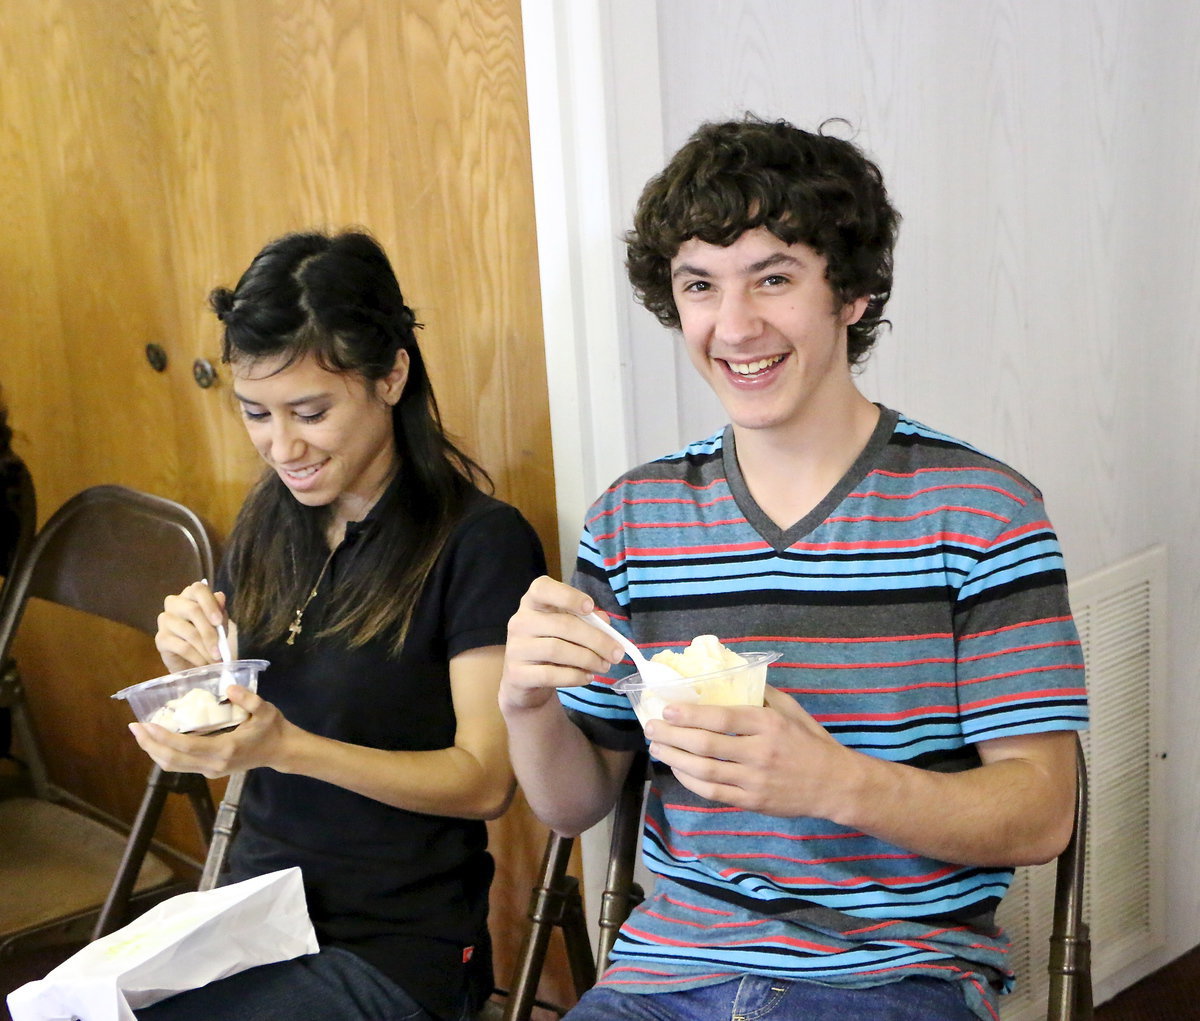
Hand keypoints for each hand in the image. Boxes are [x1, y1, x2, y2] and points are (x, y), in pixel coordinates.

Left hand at [127, 685, 290, 778]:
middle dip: (150, 745)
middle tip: (135, 727)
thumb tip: (228, 687)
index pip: (186, 746)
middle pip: (172, 760)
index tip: (146, 724)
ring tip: (142, 734)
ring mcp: (211, 770)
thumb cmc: (273, 729)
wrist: (282, 751)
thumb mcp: (266, 710)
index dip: (163, 737)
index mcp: (225, 749)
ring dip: (154, 751)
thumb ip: (248, 699)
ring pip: (173, 766)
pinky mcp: (211, 771)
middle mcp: (214, 764)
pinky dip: (166, 753)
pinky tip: (159, 740)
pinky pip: (181, 765)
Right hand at [154, 580, 228, 672]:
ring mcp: (165, 620)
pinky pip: (182, 647)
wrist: (195, 659)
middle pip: (193, 611)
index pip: (198, 589)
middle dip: (210, 633)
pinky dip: (197, 657)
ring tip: (216, 660)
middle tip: (220, 651)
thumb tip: (220, 597)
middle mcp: (174, 603)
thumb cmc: (208, 635)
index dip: (209, 604)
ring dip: (205, 649)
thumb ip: (220, 611)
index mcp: (190, 594)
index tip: (218, 621)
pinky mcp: (160, 638)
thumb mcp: (219, 623)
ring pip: (189, 632)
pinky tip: (204, 664)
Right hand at [499, 576, 625, 711]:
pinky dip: (575, 676)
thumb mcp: (569, 628)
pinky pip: (550, 674)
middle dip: (596, 639)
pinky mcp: (517, 674)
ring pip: (557, 650)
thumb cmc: (552, 644)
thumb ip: (588, 621)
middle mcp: (520, 621)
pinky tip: (587, 677)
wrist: (525, 680)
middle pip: (562, 624)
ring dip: (588, 659)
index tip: (590, 607)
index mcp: (533, 603)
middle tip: (616, 654)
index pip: (542, 588)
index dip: (568, 596)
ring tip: (604, 666)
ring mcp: (516, 648)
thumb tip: (606, 624)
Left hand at [643, 684, 851, 817]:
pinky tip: (678, 770)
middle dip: (672, 736)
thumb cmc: (811, 741)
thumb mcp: (791, 709)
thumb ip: (761, 693)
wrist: (835, 785)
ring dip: (675, 759)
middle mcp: (760, 752)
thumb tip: (728, 676)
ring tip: (657, 748)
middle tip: (651, 727)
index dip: (690, 714)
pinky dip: (691, 782)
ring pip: (705, 771)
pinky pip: (713, 793)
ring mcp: (754, 780)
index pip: (722, 718)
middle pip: (706, 745)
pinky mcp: (752, 802)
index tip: (667, 709)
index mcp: (768, 724)